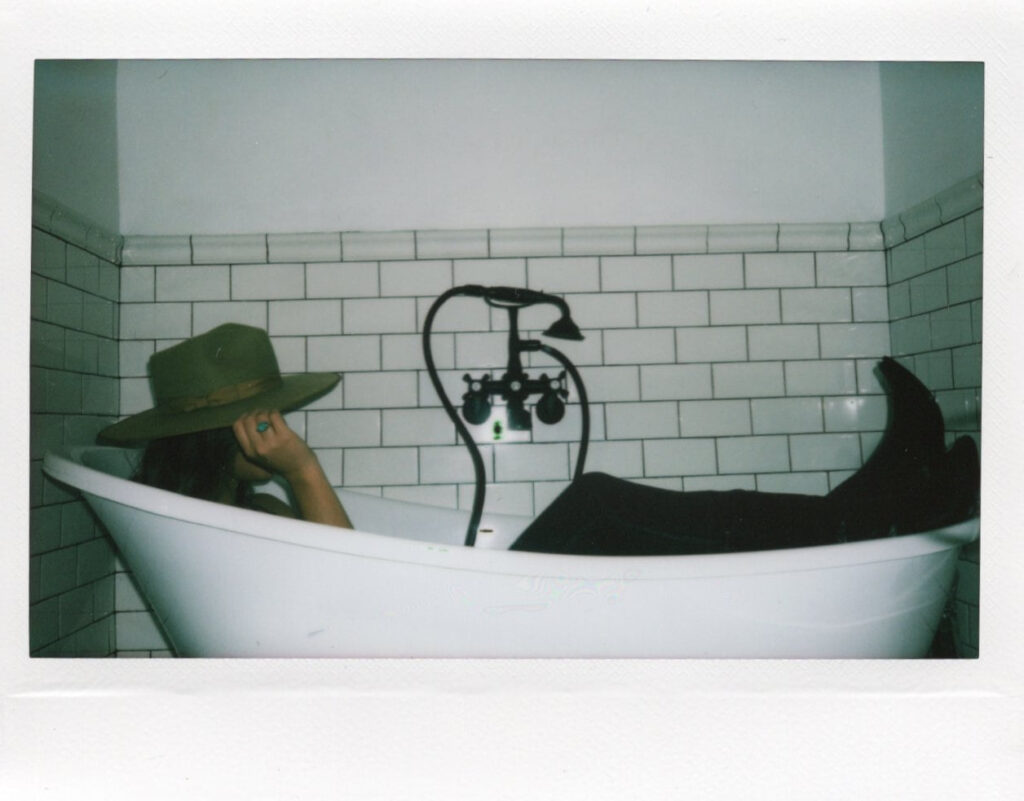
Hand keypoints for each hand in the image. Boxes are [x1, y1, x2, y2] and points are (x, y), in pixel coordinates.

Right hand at [232, 409, 351, 527]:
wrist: (299, 469)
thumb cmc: (279, 460)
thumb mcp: (258, 456)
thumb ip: (251, 441)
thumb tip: (247, 418)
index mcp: (249, 452)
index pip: (237, 426)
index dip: (243, 417)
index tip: (251, 416)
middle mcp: (258, 447)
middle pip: (248, 419)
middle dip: (255, 412)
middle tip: (263, 413)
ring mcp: (271, 442)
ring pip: (262, 416)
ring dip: (266, 412)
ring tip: (272, 415)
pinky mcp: (284, 436)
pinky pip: (275, 416)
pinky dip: (275, 412)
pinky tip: (278, 416)